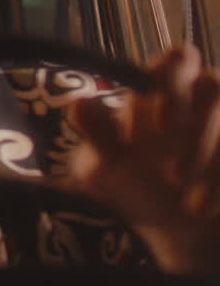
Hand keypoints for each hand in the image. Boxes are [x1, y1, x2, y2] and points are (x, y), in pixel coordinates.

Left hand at [70, 44, 219, 274]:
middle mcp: (204, 96)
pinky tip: (206, 207)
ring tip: (191, 204)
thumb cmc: (131, 182)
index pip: (179, 60)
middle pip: (214, 85)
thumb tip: (80, 103)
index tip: (161, 123)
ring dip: (213, 163)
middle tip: (174, 173)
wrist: (170, 225)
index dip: (174, 81)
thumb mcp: (104, 165)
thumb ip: (96, 133)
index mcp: (164, 89)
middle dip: (197, 130)